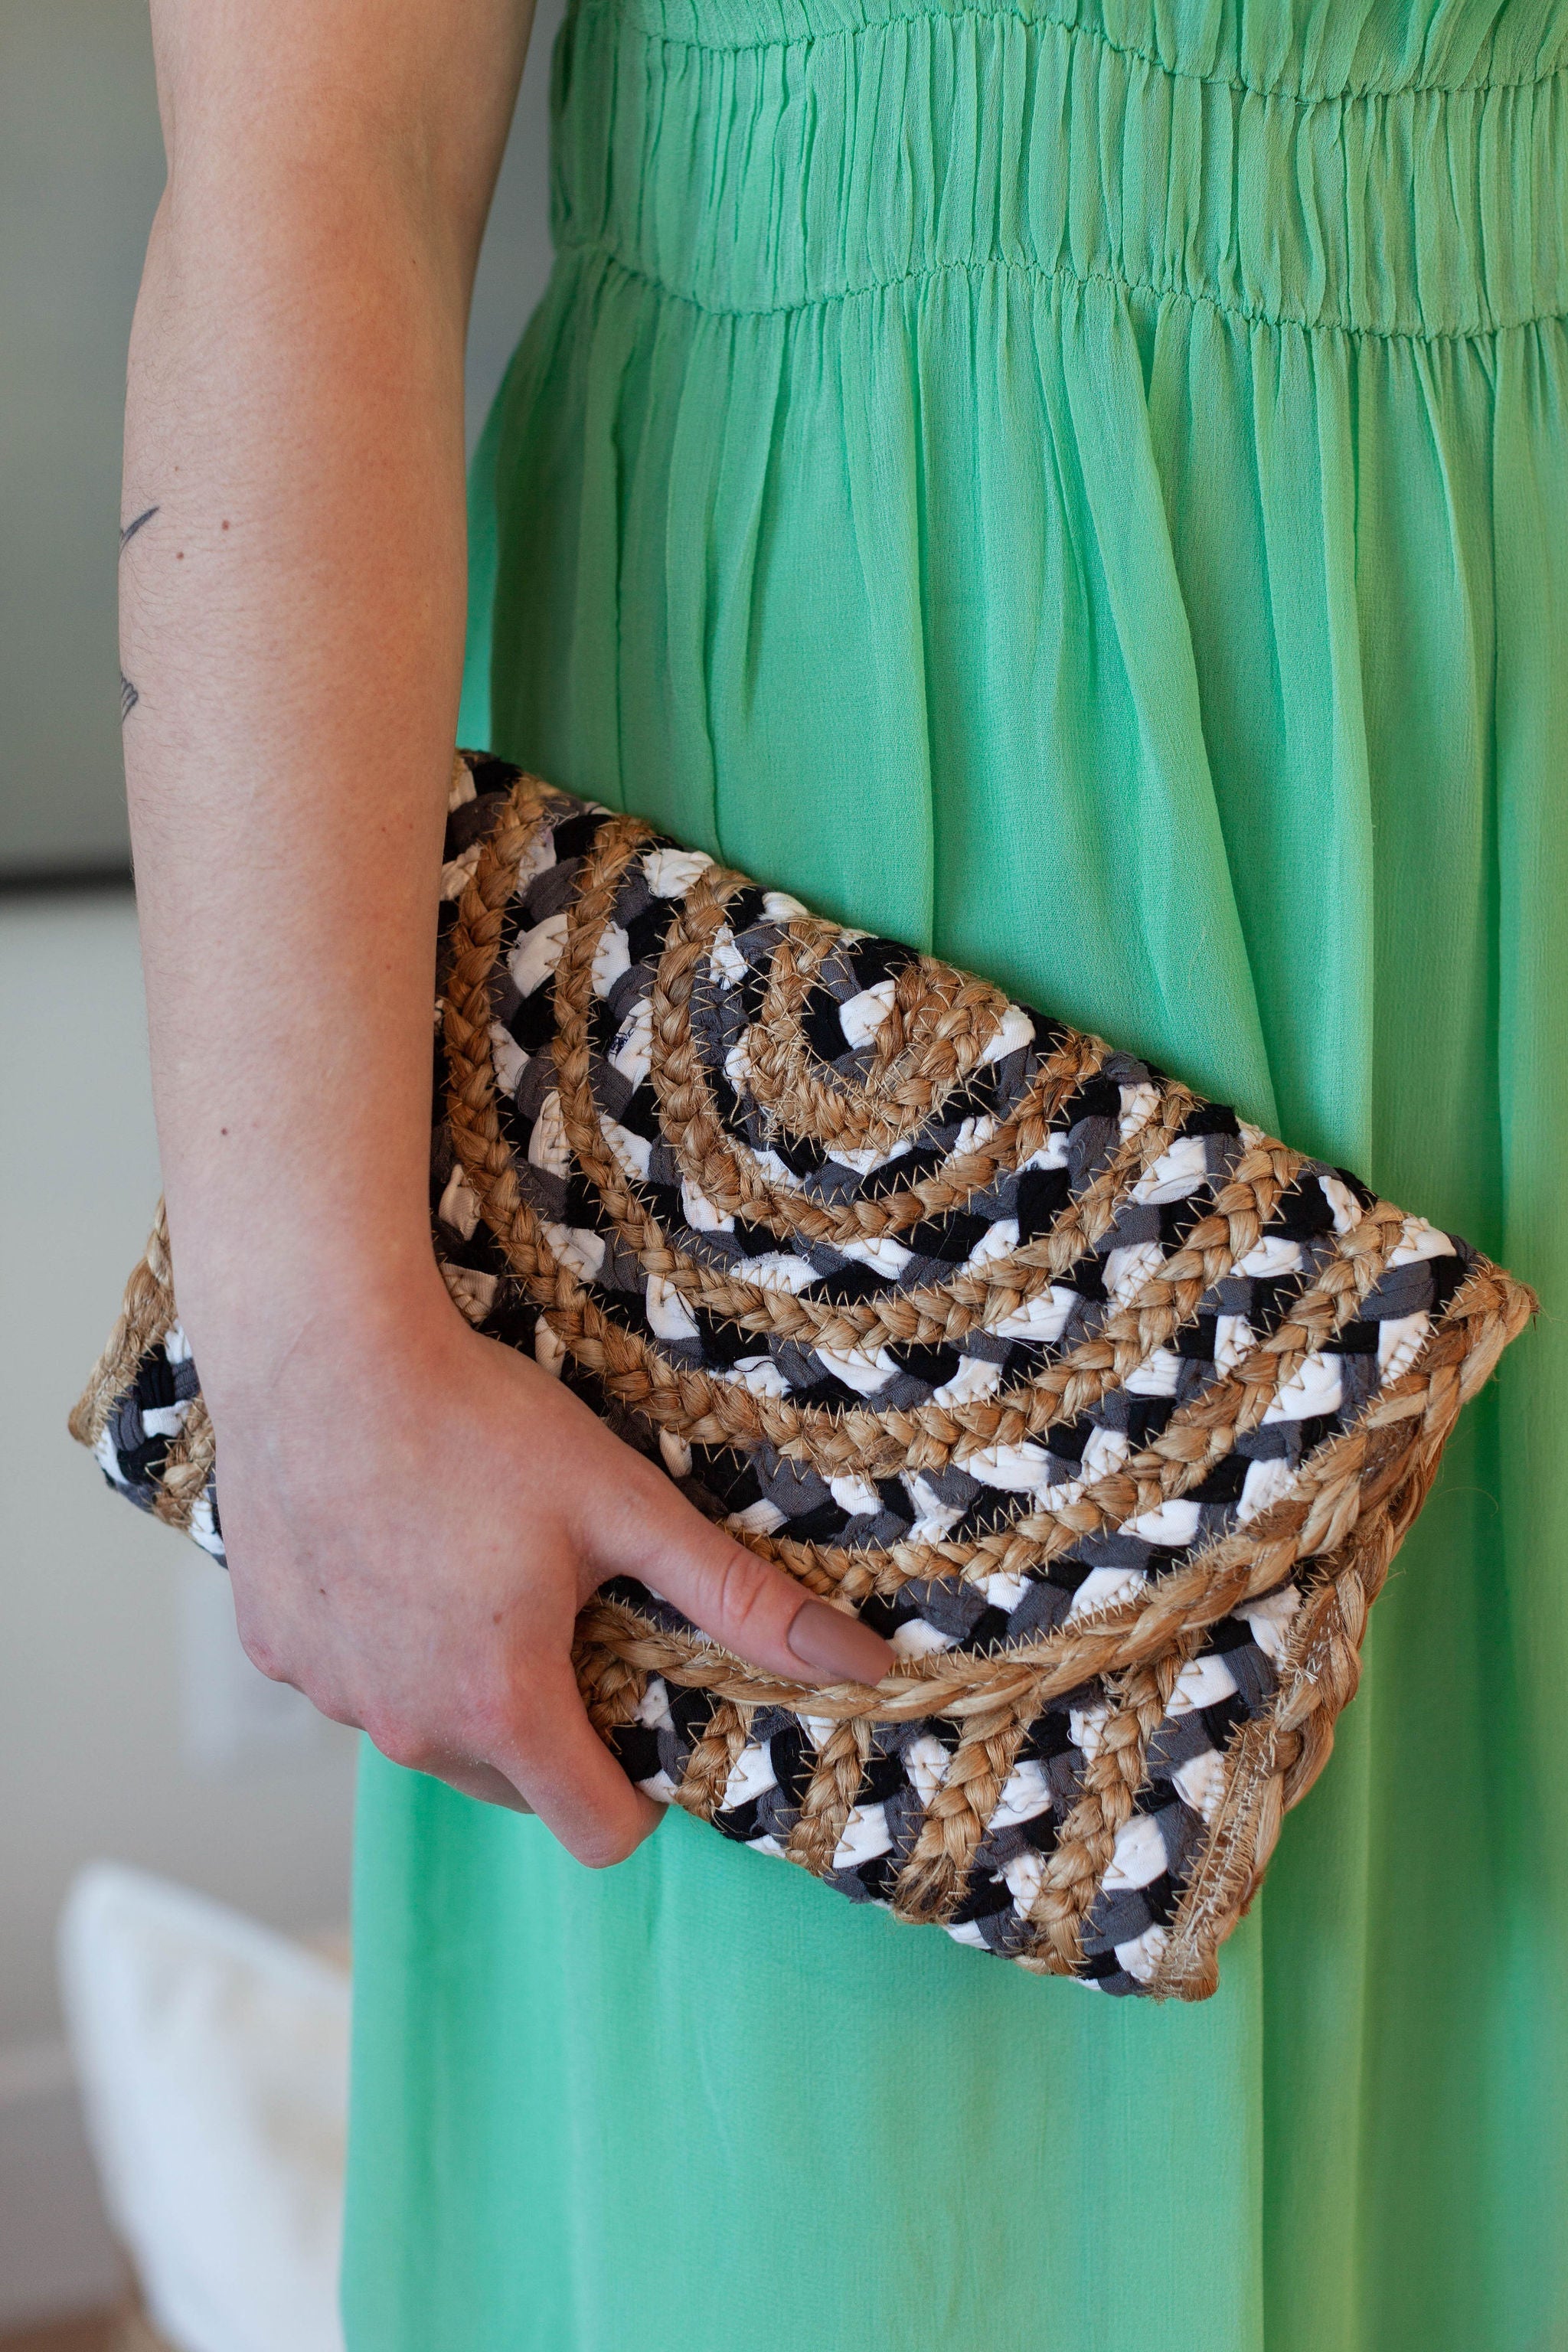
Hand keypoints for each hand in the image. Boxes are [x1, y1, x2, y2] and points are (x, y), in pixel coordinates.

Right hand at [201, 1266, 895, 1864]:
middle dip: (556, 1723)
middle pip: (516, 1783)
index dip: (641, 1788)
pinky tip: (398, 1552)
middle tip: (568, 1610)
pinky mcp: (273, 1651)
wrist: (319, 1349)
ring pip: (431, 1731)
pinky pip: (355, 1682)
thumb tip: (866, 1667)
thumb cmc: (477, 1422)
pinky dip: (387, 1644)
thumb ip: (742, 1600)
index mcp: (504, 1707)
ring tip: (481, 1570)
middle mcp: (408, 1727)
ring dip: (467, 1683)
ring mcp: (330, 1695)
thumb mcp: (627, 1506)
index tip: (647, 1706)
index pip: (599, 1834)